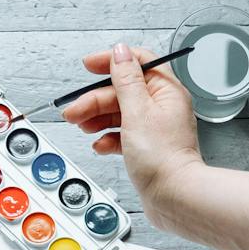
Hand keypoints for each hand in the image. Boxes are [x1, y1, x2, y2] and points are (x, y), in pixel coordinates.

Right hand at [60, 41, 205, 213]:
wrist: (174, 197)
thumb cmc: (162, 158)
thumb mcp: (137, 111)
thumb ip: (126, 80)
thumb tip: (120, 52)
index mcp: (166, 91)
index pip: (139, 62)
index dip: (112, 62)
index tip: (89, 66)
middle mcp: (162, 107)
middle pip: (122, 91)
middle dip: (95, 99)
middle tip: (74, 111)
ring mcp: (155, 129)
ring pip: (120, 114)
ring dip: (98, 118)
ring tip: (82, 127)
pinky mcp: (147, 149)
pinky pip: (123, 135)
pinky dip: (108, 138)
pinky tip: (100, 145)